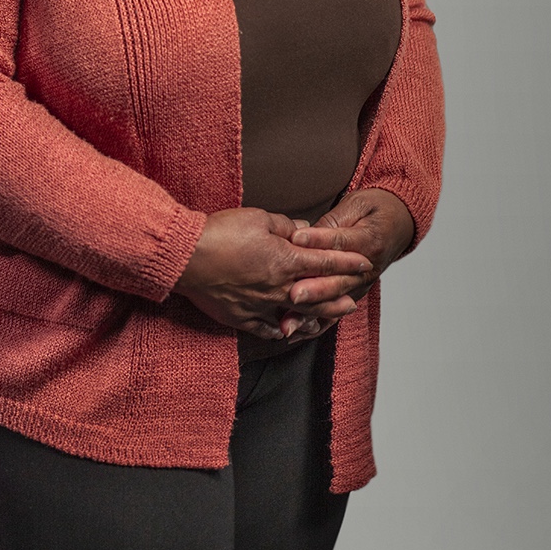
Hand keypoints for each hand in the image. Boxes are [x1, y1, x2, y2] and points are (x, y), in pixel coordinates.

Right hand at [175, 208, 375, 340]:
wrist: (185, 257)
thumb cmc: (220, 233)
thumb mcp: (257, 218)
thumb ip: (285, 226)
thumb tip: (303, 230)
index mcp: (286, 260)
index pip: (327, 262)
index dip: (348, 263)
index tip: (364, 263)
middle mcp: (279, 288)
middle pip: (319, 296)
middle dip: (339, 297)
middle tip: (353, 301)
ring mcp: (261, 306)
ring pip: (297, 316)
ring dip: (316, 317)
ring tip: (328, 320)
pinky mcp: (241, 317)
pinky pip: (267, 329)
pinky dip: (280, 330)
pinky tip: (285, 331)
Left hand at [285, 188, 416, 316]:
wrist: (397, 223)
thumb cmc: (374, 210)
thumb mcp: (357, 205)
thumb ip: (332, 222)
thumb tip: (306, 235)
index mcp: (369, 241)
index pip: (341, 242)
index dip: (318, 240)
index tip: (295, 239)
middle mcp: (367, 269)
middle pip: (338, 281)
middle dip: (315, 289)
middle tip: (293, 294)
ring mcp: (361, 285)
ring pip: (334, 303)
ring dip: (310, 314)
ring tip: (289, 322)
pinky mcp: (353, 294)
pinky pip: (334, 313)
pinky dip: (314, 325)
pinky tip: (294, 332)